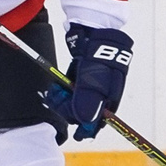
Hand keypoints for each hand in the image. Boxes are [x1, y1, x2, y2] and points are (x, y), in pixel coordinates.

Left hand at [45, 24, 132, 140]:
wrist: (94, 29)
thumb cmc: (99, 55)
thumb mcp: (93, 80)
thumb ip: (88, 100)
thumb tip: (84, 123)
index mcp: (110, 97)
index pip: (99, 120)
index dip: (88, 129)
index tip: (78, 136)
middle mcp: (103, 93)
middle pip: (84, 112)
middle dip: (69, 109)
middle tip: (57, 98)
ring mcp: (92, 85)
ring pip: (75, 102)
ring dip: (63, 100)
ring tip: (55, 91)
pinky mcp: (82, 77)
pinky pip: (71, 91)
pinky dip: (62, 92)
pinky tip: (57, 87)